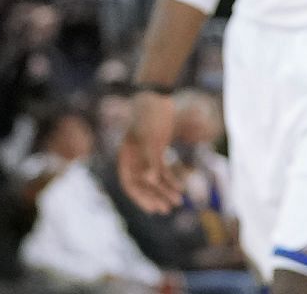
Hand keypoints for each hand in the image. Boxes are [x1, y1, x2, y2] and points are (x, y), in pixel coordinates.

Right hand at [117, 91, 183, 212]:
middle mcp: (134, 159)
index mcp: (126, 158)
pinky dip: (171, 178)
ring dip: (166, 190)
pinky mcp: (157, 150)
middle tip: (168, 209)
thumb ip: (150, 159)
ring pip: (155, 179)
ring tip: (178, 202)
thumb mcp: (150, 138)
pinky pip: (163, 169)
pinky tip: (181, 187)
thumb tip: (151, 180)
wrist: (157, 97)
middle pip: (143, 185)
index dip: (141, 198)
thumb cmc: (150, 116)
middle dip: (155, 197)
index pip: (130, 184)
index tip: (154, 208)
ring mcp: (145, 156)